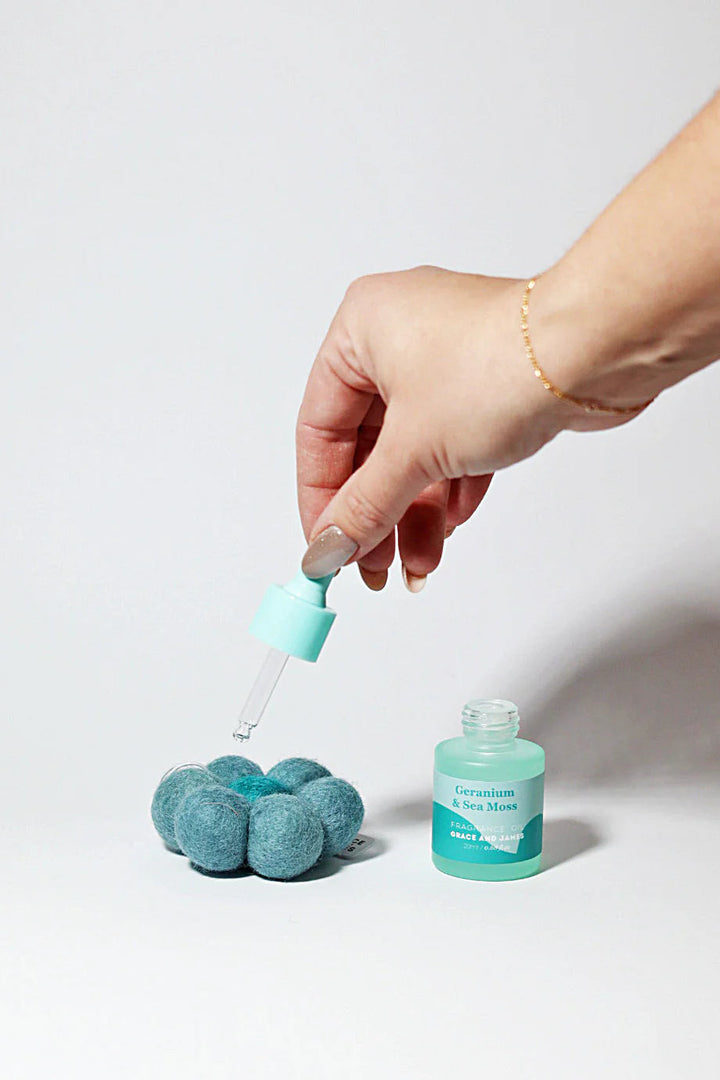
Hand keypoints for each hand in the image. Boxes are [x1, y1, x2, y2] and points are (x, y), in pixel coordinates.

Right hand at [296, 266, 613, 589]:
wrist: (594, 351)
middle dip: (374, 514)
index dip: (320, 497)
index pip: (319, 428)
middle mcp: (398, 338)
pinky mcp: (488, 383)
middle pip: (367, 446)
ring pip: (413, 451)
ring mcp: (447, 359)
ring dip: (413, 513)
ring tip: (418, 565)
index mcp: (360, 330)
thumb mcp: (412, 450)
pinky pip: (452, 445)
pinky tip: (451, 526)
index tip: (326, 546)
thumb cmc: (501, 364)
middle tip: (371, 566)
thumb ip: (364, 506)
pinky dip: (449, 488)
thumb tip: (329, 546)